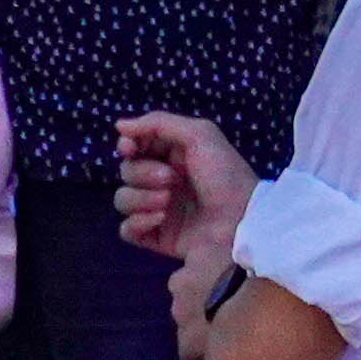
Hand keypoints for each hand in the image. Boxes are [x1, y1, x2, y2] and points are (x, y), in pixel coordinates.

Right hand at [111, 109, 251, 265]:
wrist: (240, 221)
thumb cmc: (225, 176)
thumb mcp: (200, 135)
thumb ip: (159, 123)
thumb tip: (119, 125)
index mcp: (174, 155)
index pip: (137, 146)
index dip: (128, 146)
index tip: (130, 149)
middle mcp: (163, 180)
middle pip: (127, 172)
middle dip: (142, 173)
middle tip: (170, 180)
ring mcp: (157, 209)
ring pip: (123, 199)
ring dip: (141, 198)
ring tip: (167, 202)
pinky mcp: (155, 236)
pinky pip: (127, 229)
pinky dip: (138, 223)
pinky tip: (160, 219)